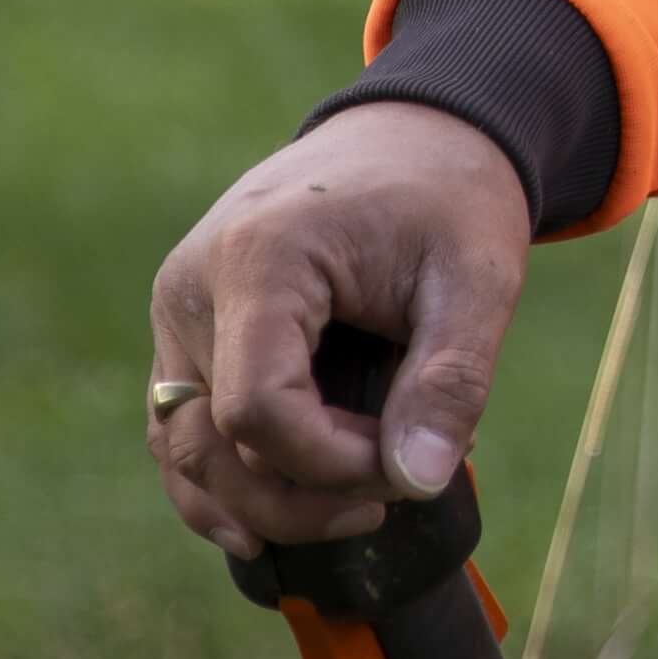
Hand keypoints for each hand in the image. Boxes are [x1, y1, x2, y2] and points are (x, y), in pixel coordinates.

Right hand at [147, 106, 531, 556]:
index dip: (332, 463)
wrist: (413, 133)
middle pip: (212, 442)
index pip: (260, 410)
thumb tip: (418, 482)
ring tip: (354, 510)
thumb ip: (452, 379)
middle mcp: (194, 286)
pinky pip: (178, 426)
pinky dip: (217, 481)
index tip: (410, 460)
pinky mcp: (185, 328)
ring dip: (259, 502)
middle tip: (394, 494)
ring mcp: (178, 310)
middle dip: (302, 497)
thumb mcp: (479, 277)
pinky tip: (265, 525)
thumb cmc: (448, 198)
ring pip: (182, 446)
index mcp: (259, 258)